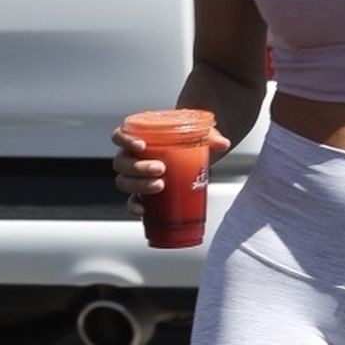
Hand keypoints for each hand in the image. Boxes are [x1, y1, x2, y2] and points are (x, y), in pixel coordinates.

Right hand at [110, 122, 232, 217]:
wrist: (191, 154)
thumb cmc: (187, 140)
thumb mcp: (198, 134)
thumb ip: (210, 136)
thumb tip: (224, 143)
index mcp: (138, 137)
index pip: (120, 135)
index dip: (125, 139)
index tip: (141, 146)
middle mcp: (131, 157)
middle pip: (122, 162)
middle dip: (138, 167)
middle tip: (161, 169)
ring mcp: (135, 176)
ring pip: (124, 182)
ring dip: (139, 186)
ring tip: (160, 186)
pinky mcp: (142, 194)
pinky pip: (130, 202)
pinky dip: (134, 207)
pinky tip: (143, 210)